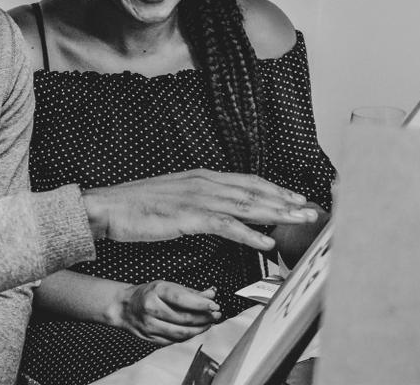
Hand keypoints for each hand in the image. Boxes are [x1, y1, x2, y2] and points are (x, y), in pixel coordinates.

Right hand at [81, 169, 316, 250]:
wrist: (108, 207)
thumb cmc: (137, 207)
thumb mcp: (174, 198)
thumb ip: (199, 201)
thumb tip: (218, 211)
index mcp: (201, 177)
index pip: (247, 181)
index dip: (275, 189)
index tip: (296, 197)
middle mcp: (203, 182)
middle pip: (254, 191)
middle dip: (285, 201)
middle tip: (311, 210)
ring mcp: (196, 198)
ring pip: (246, 205)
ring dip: (276, 214)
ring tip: (299, 221)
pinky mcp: (187, 217)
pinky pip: (225, 225)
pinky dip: (249, 233)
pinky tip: (265, 241)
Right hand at [111, 281, 221, 344]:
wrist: (125, 307)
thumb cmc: (147, 294)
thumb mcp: (166, 286)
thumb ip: (190, 292)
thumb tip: (211, 294)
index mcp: (155, 291)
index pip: (182, 299)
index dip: (201, 304)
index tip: (215, 306)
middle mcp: (151, 308)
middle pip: (184, 318)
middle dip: (204, 318)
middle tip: (215, 315)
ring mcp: (150, 325)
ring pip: (181, 333)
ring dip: (198, 329)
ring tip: (207, 324)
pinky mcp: (150, 338)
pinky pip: (174, 340)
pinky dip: (187, 336)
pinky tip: (193, 330)